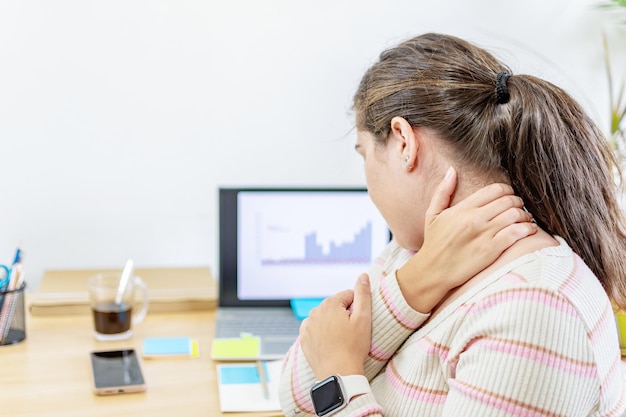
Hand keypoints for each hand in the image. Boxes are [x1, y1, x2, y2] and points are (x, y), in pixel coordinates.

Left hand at [299, 274, 371, 380]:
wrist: (338, 373)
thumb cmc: (353, 347)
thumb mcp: (363, 318)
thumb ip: (363, 294)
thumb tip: (363, 275)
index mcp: (330, 304)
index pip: (348, 296)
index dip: (357, 307)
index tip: (359, 322)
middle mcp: (315, 311)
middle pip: (335, 306)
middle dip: (344, 314)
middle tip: (351, 332)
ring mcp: (307, 325)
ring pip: (325, 317)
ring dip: (333, 323)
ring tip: (341, 339)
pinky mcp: (303, 339)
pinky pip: (315, 329)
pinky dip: (322, 333)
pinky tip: (330, 343)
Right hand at [397, 167, 536, 311]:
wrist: (433, 271)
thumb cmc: (433, 244)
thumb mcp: (433, 214)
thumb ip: (443, 191)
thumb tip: (452, 170)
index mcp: (463, 208)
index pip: (495, 189)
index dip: (507, 190)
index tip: (508, 197)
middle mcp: (475, 218)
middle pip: (509, 200)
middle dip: (518, 202)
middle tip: (519, 208)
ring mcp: (484, 234)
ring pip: (516, 214)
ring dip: (525, 216)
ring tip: (525, 220)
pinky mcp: (492, 249)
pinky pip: (517, 233)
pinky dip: (527, 229)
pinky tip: (528, 231)